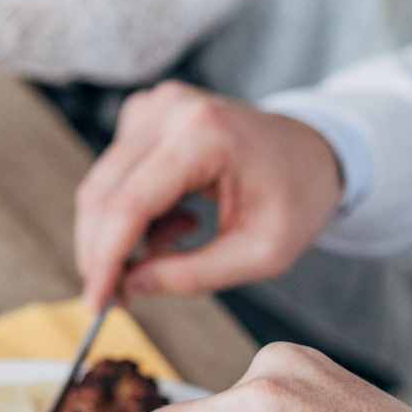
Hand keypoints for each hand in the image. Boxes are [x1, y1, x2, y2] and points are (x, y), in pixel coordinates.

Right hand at [75, 82, 343, 308]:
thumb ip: (193, 274)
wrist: (314, 151)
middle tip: (117, 297)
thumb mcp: (261, 254)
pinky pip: (115, 174)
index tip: (96, 305)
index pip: (129, 204)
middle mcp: (169, 110)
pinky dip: (131, 212)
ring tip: (177, 245)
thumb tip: (129, 285)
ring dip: (120, 233)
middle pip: (103, 193)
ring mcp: (155, 106)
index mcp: (204, 134)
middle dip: (102, 252)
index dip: (104, 259)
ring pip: (102, 186)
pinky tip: (176, 220)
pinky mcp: (146, 113)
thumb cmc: (297, 197)